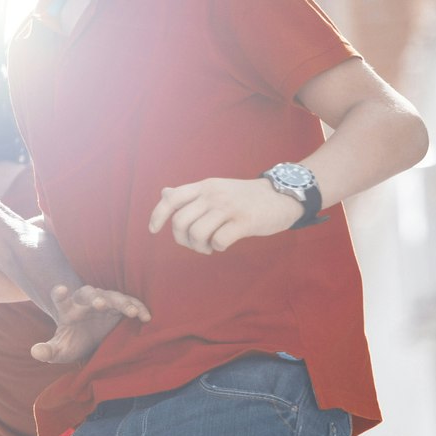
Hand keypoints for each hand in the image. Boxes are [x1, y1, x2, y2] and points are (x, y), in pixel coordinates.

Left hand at [30, 283, 148, 364]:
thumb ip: (48, 351)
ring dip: (121, 302)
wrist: (89, 339)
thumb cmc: (72, 342)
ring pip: (112, 296)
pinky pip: (130, 303)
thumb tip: (36, 352)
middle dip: (95, 297)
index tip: (61, 290)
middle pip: (89, 294)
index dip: (60, 294)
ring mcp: (104, 301)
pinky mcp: (119, 306)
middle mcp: (85, 301)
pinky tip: (146, 317)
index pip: (60, 299)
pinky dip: (138, 308)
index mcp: (67, 309)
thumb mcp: (60, 350)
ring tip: (131, 312)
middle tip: (100, 303)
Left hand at [149, 177, 300, 254]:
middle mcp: (214, 194)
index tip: (153, 230)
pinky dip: (218, 248)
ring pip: (197, 234)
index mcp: (205, 186)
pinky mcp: (244, 221)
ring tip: (211, 246)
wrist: (282, 196)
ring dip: (200, 247)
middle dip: (183, 240)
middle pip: (180, 222)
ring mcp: (229, 207)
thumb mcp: (216, 188)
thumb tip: (164, 193)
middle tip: (196, 244)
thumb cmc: (244, 197)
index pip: (172, 199)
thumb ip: (190, 194)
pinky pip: (219, 241)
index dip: (157, 215)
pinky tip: (225, 244)